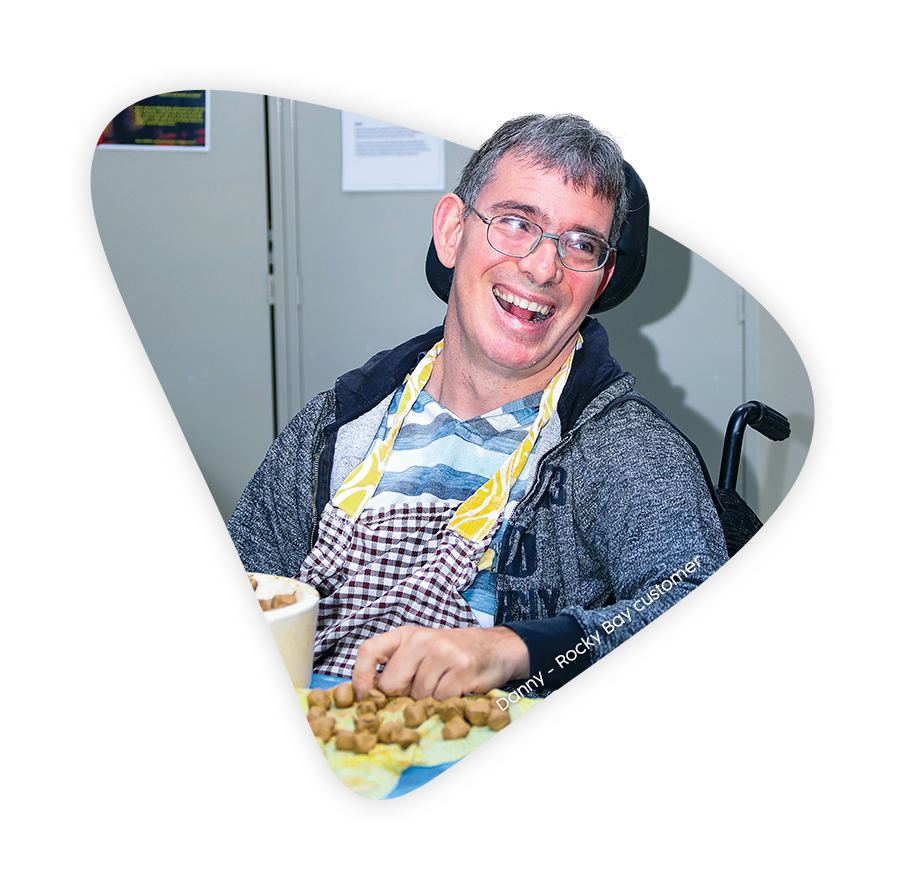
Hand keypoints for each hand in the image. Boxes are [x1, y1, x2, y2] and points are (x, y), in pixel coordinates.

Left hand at [350, 625, 530, 700]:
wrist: (494, 648)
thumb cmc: (451, 654)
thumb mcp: (419, 652)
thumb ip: (396, 667)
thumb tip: (368, 697)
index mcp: (405, 634)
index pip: (369, 650)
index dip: (360, 676)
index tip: (362, 696)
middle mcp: (421, 639)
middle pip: (392, 683)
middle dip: (402, 696)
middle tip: (419, 690)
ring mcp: (442, 652)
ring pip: (418, 695)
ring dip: (428, 700)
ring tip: (442, 685)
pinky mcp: (461, 667)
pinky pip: (440, 699)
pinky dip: (445, 702)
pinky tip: (455, 689)